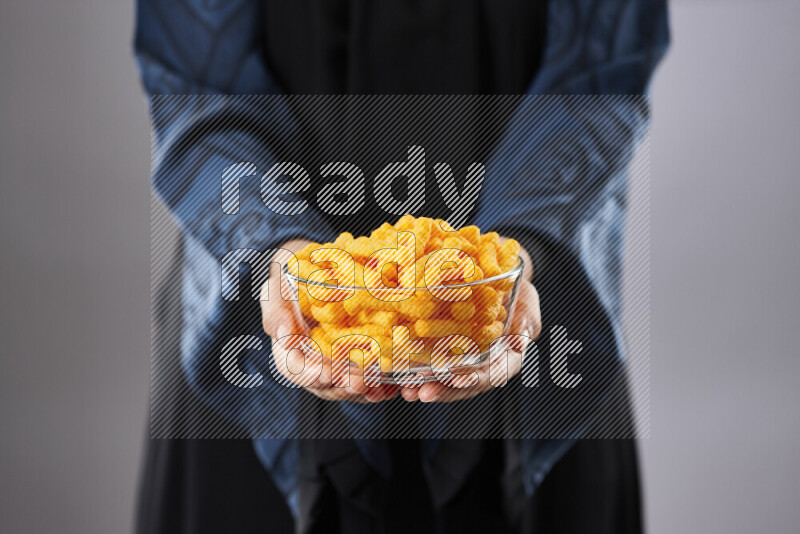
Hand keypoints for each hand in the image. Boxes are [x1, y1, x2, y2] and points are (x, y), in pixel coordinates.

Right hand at [260, 240, 399, 402]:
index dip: (310, 373)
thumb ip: (275, 312)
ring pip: (347, 386)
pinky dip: (380, 387)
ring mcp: (337, 365)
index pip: (295, 368)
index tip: (325, 373)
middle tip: (358, 383)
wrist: (319, 270)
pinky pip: (368, 381)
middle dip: (342, 386)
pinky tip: (391, 386)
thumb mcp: (277, 289)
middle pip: (325, 384)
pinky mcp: (359, 361)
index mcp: (289, 350)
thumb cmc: (292, 281)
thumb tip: (284, 337)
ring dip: (363, 391)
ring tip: (377, 387)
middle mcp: (313, 363)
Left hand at [399, 240, 541, 402]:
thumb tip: (521, 338)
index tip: (458, 378)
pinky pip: (427, 362)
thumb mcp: (527, 297)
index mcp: (506, 355)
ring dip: (425, 385)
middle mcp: (483, 362)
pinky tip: (396, 373)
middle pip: (466, 383)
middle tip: (424, 392)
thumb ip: (528, 318)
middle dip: (445, 390)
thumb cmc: (513, 284)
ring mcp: (461, 358)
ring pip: (445, 378)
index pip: (495, 373)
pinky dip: (413, 369)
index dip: (476, 377)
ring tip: (407, 390)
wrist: (490, 268)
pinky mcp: (441, 347)